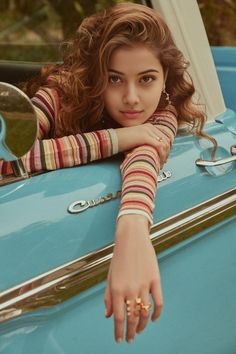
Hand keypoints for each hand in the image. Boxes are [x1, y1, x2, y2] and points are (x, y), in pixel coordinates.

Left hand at [104, 215, 162, 342]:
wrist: (131, 239)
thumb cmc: (119, 257)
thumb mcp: (109, 277)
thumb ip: (108, 297)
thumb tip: (108, 315)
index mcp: (117, 289)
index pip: (118, 317)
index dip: (119, 331)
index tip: (119, 339)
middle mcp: (130, 290)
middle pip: (132, 318)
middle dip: (131, 332)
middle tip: (130, 338)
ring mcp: (144, 285)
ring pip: (145, 313)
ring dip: (143, 325)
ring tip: (140, 331)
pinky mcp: (155, 280)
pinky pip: (158, 302)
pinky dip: (157, 313)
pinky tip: (154, 319)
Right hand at [116, 123, 170, 166]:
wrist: (112, 140)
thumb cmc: (121, 142)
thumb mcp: (135, 140)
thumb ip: (143, 142)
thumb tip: (149, 151)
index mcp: (148, 126)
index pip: (164, 135)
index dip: (167, 147)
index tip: (164, 156)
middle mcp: (150, 127)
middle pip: (166, 139)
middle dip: (167, 152)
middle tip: (164, 162)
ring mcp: (148, 131)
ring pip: (164, 144)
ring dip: (165, 155)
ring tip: (161, 164)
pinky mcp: (145, 137)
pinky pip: (159, 146)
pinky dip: (161, 155)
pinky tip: (159, 162)